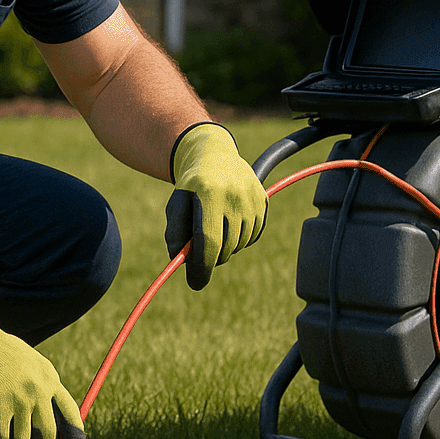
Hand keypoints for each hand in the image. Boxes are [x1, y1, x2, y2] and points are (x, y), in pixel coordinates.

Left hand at [163, 122, 268, 290]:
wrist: (215, 156)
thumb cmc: (191, 186)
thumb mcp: (176, 204)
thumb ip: (175, 233)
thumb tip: (181, 261)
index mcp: (210, 193)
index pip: (209, 242)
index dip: (202, 267)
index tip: (195, 282)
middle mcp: (235, 195)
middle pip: (225, 248)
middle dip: (210, 258)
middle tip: (199, 252)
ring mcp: (253, 199)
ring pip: (239, 245)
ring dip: (225, 247)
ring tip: (214, 227)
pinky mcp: (264, 203)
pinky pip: (252, 237)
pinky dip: (239, 239)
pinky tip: (229, 222)